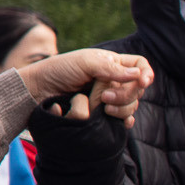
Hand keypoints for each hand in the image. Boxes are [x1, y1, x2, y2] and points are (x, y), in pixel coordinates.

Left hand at [21, 50, 154, 125]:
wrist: (39, 91)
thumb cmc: (59, 70)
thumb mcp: (84, 63)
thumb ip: (110, 68)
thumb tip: (137, 75)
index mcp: (112, 63)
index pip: (140, 66)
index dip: (145, 74)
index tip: (142, 83)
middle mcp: (114, 80)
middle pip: (137, 89)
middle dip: (126, 95)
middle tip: (105, 98)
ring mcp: (109, 98)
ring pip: (131, 105)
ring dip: (121, 108)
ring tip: (102, 107)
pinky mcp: (102, 114)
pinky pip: (123, 120)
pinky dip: (123, 121)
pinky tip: (117, 121)